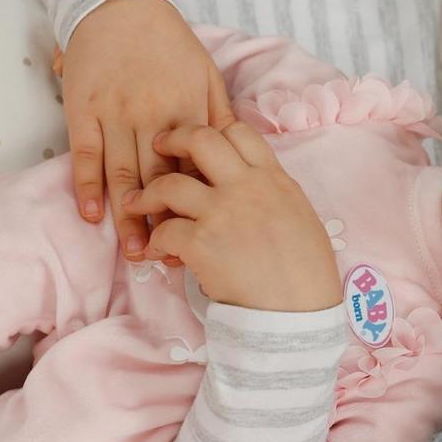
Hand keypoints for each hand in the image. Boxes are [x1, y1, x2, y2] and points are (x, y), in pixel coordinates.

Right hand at [58, 0, 236, 264]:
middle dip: (165, 222)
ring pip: (123, 173)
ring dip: (128, 216)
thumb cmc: (170, 44)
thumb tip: (237, 156)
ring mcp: (115, 114)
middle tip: (169, 260)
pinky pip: (85, 153)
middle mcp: (152, 116)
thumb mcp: (207, 76)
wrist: (120, 5)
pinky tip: (93, 214)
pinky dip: (88, 185)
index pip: (197, 167)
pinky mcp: (83, 109)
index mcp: (188, 110)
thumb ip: (219, 117)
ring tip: (135, 252)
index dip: (202, 204)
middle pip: (161, 179)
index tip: (209, 236)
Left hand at [120, 124, 341, 311]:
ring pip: (169, 184)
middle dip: (173, 138)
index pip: (239, 131)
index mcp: (274, 178)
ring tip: (134, 203)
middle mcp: (246, 186)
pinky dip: (154, 241)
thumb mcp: (301, 216)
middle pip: (200, 139)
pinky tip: (155, 251)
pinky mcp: (201, 243)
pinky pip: (163, 231)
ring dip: (146, 194)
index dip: (214, 129)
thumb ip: (274, 193)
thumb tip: (256, 189)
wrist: (298, 312)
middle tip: (159, 147)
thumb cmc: (307, 273)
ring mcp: (221, 212)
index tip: (201, 139)